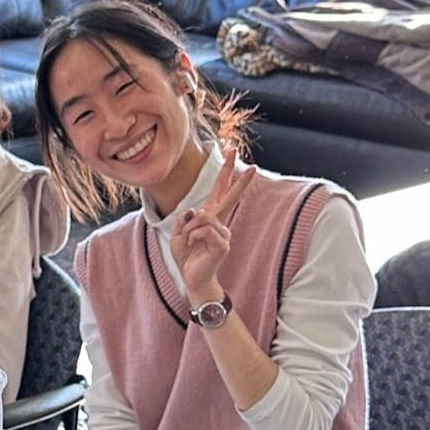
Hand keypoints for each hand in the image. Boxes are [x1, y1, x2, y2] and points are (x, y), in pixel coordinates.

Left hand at [171, 156, 254, 301]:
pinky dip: (191, 237)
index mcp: (210, 216)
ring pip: (202, 217)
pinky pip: (202, 230)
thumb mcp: (178, 235)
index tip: (231, 151)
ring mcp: (223, 232)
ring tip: (189, 243)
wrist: (193, 278)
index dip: (226, 171)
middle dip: (238, 178)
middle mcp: (219, 222)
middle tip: (251, 163)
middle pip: (230, 195)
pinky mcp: (223, 243)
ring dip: (188, 230)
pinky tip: (194, 247)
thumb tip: (195, 210)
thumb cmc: (187, 257)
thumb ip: (185, 220)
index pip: (220, 190)